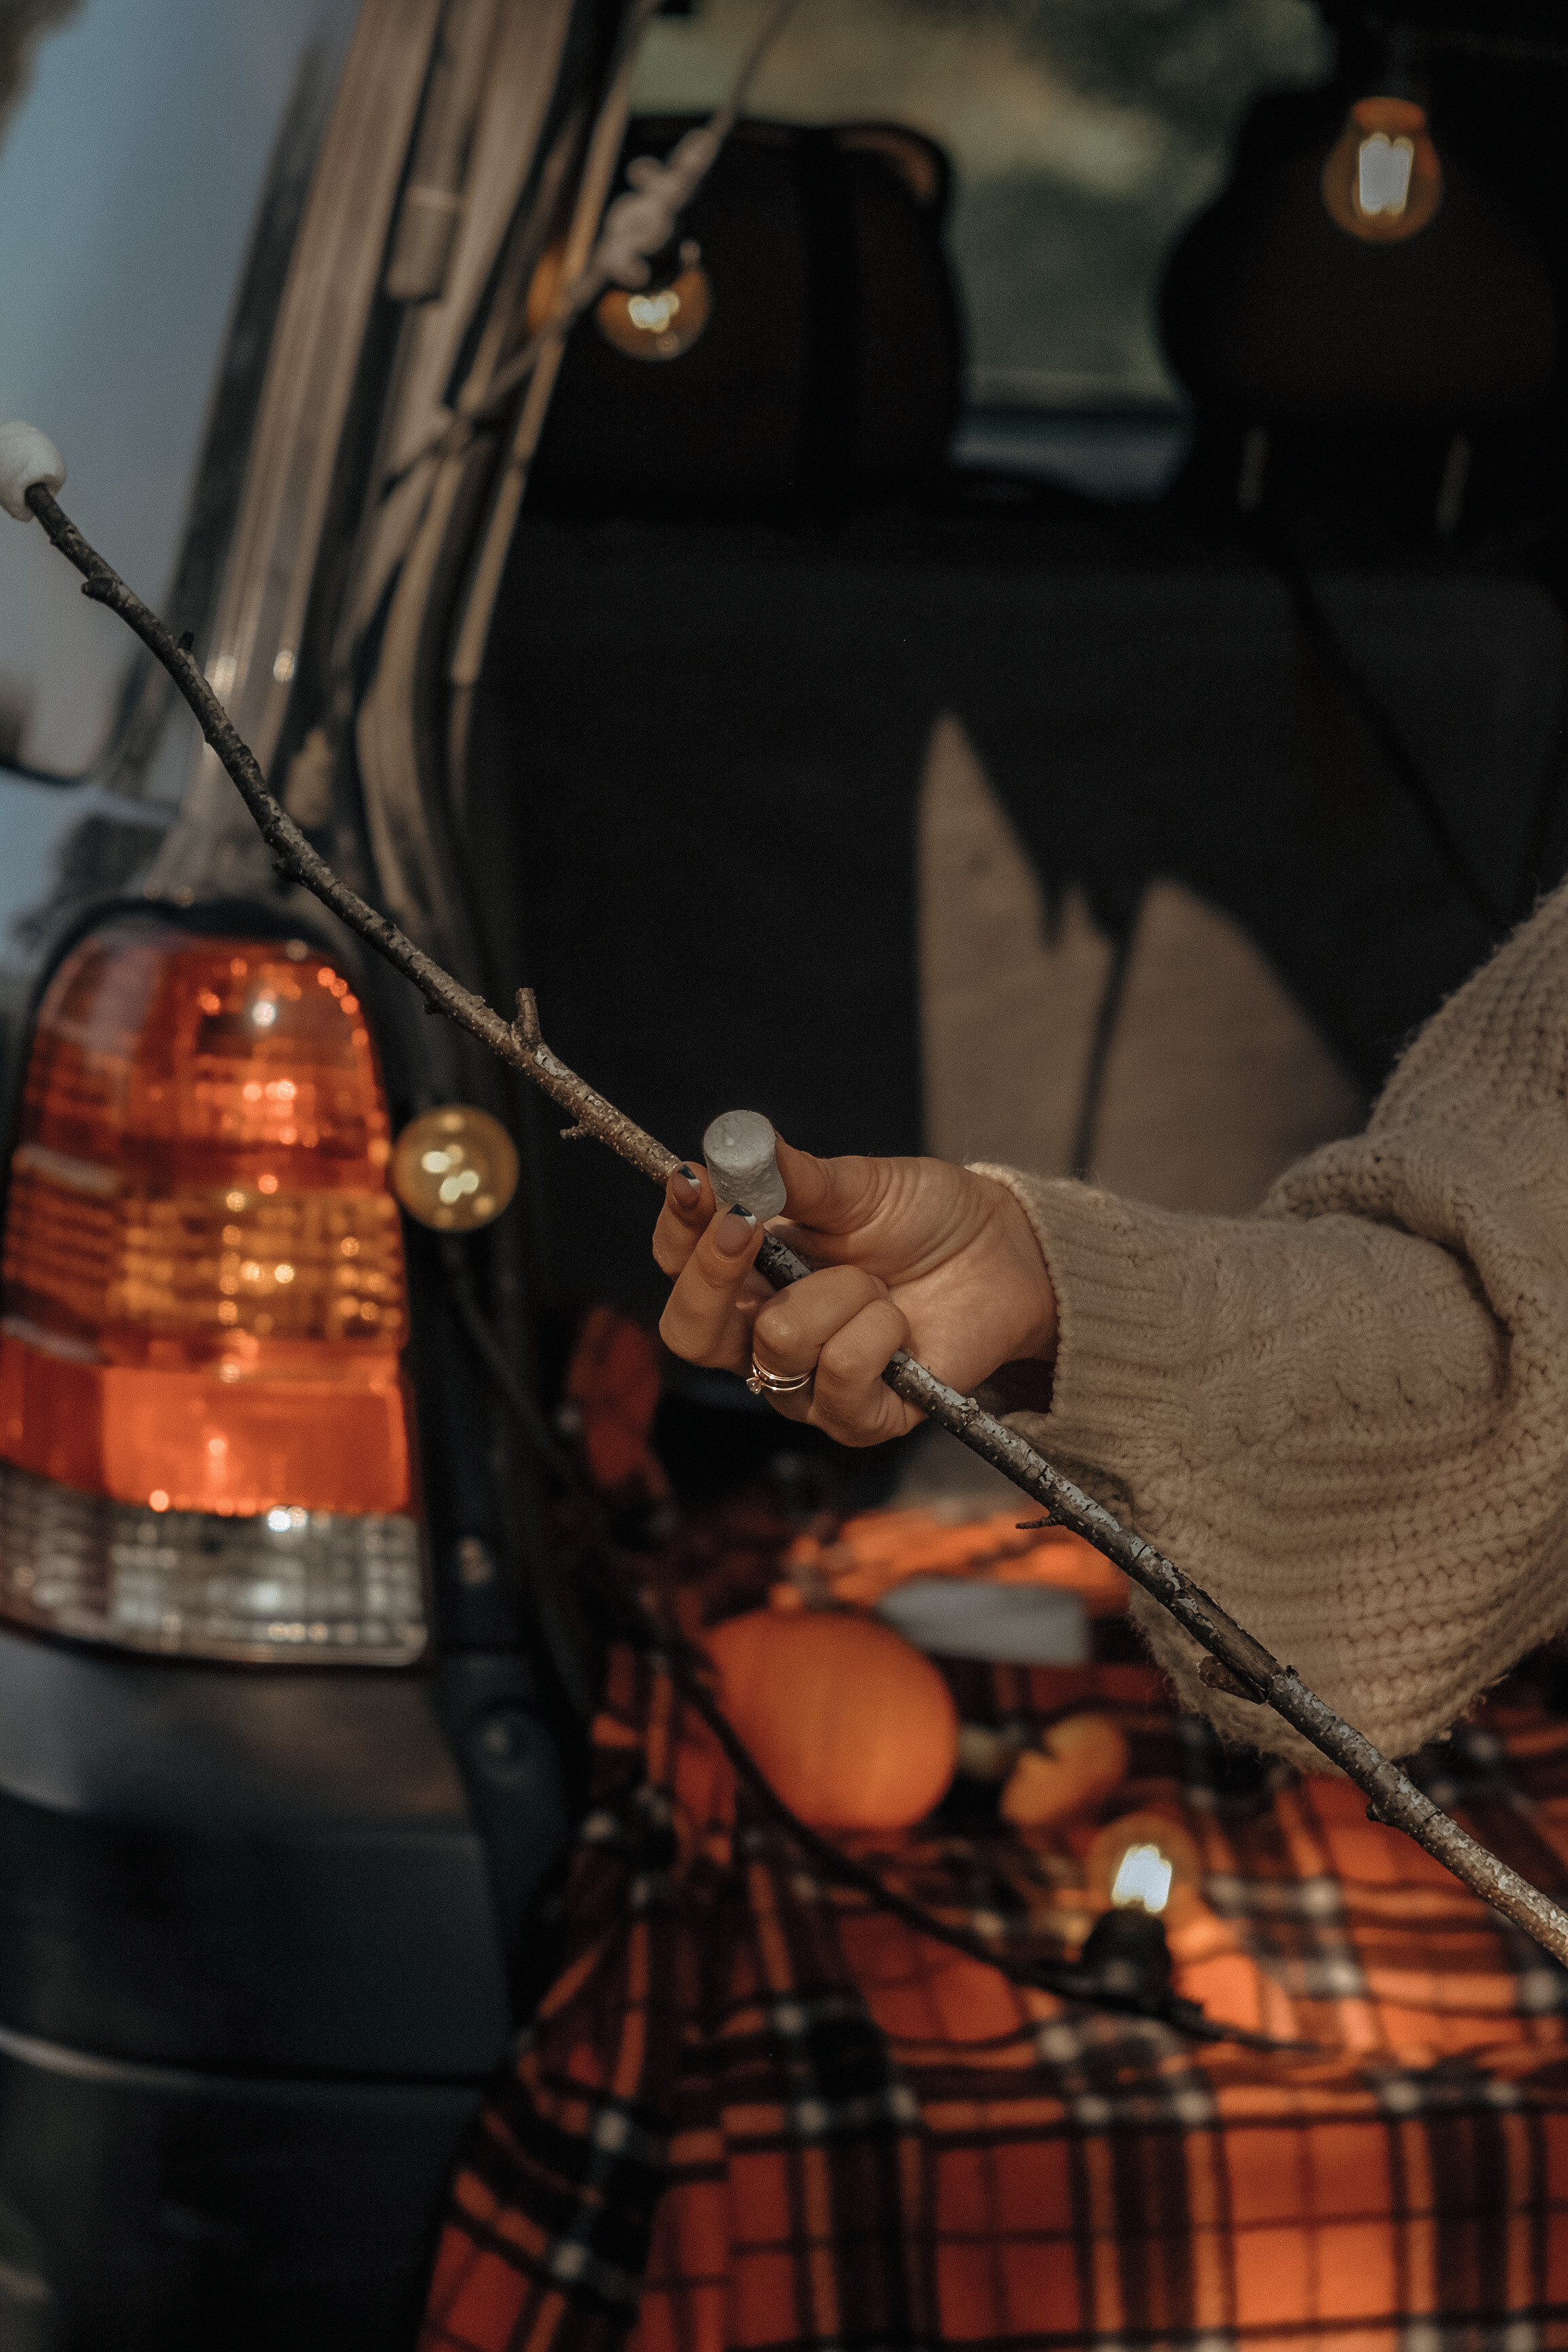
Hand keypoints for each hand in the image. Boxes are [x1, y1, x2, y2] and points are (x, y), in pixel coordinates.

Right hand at [653, 1140, 1057, 1446]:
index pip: (677, 1263)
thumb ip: (792, 1175)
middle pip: (689, 1332)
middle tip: (749, 1224)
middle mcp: (763, 1334)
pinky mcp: (861, 1417)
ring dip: (836, 1295)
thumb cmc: (922, 1218)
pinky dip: (877, 1336)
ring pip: (777, 1344)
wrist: (1003, 1254)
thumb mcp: (856, 1184)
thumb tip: (734, 1143)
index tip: (694, 1182)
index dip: (676, 1228)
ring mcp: (808, 1382)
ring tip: (877, 1282)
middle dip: (714, 1274)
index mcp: (748, 1272)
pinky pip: (841, 1379)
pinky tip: (899, 1323)